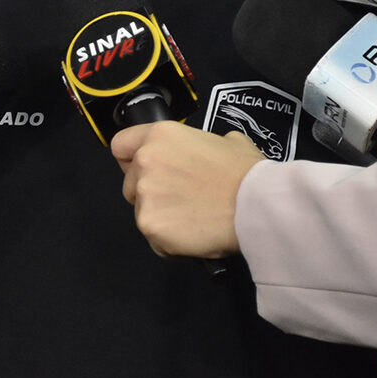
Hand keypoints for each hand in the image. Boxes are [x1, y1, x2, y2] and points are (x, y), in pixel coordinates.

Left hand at [112, 122, 264, 258]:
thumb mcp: (228, 141)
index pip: (121, 146)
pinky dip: (170, 242)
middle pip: (130, 183)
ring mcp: (145, 195)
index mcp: (161, 135)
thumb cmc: (246, 173)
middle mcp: (146, 161)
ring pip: (142, 212)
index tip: (146, 171)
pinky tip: (194, 235)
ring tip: (193, 219)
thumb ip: (201, 143)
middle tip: (181, 199)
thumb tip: (207, 151)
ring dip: (161, 218)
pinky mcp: (150, 225)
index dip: (132, 160)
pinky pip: (154, 238)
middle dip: (150, 193)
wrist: (255, 205)